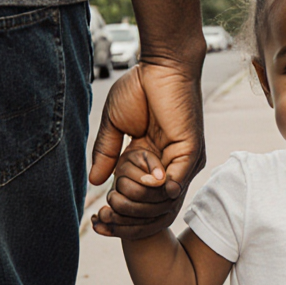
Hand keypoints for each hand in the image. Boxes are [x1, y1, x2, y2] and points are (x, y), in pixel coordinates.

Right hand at [89, 59, 204, 237]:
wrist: (159, 64)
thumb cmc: (140, 88)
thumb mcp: (115, 125)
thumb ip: (106, 153)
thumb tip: (94, 181)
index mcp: (155, 162)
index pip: (142, 201)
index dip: (121, 216)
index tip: (98, 220)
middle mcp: (172, 166)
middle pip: (154, 209)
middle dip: (128, 217)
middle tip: (105, 215)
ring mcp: (184, 160)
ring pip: (162, 200)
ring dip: (137, 201)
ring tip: (116, 196)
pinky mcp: (191, 150)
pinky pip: (174, 182)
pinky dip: (154, 188)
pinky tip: (139, 184)